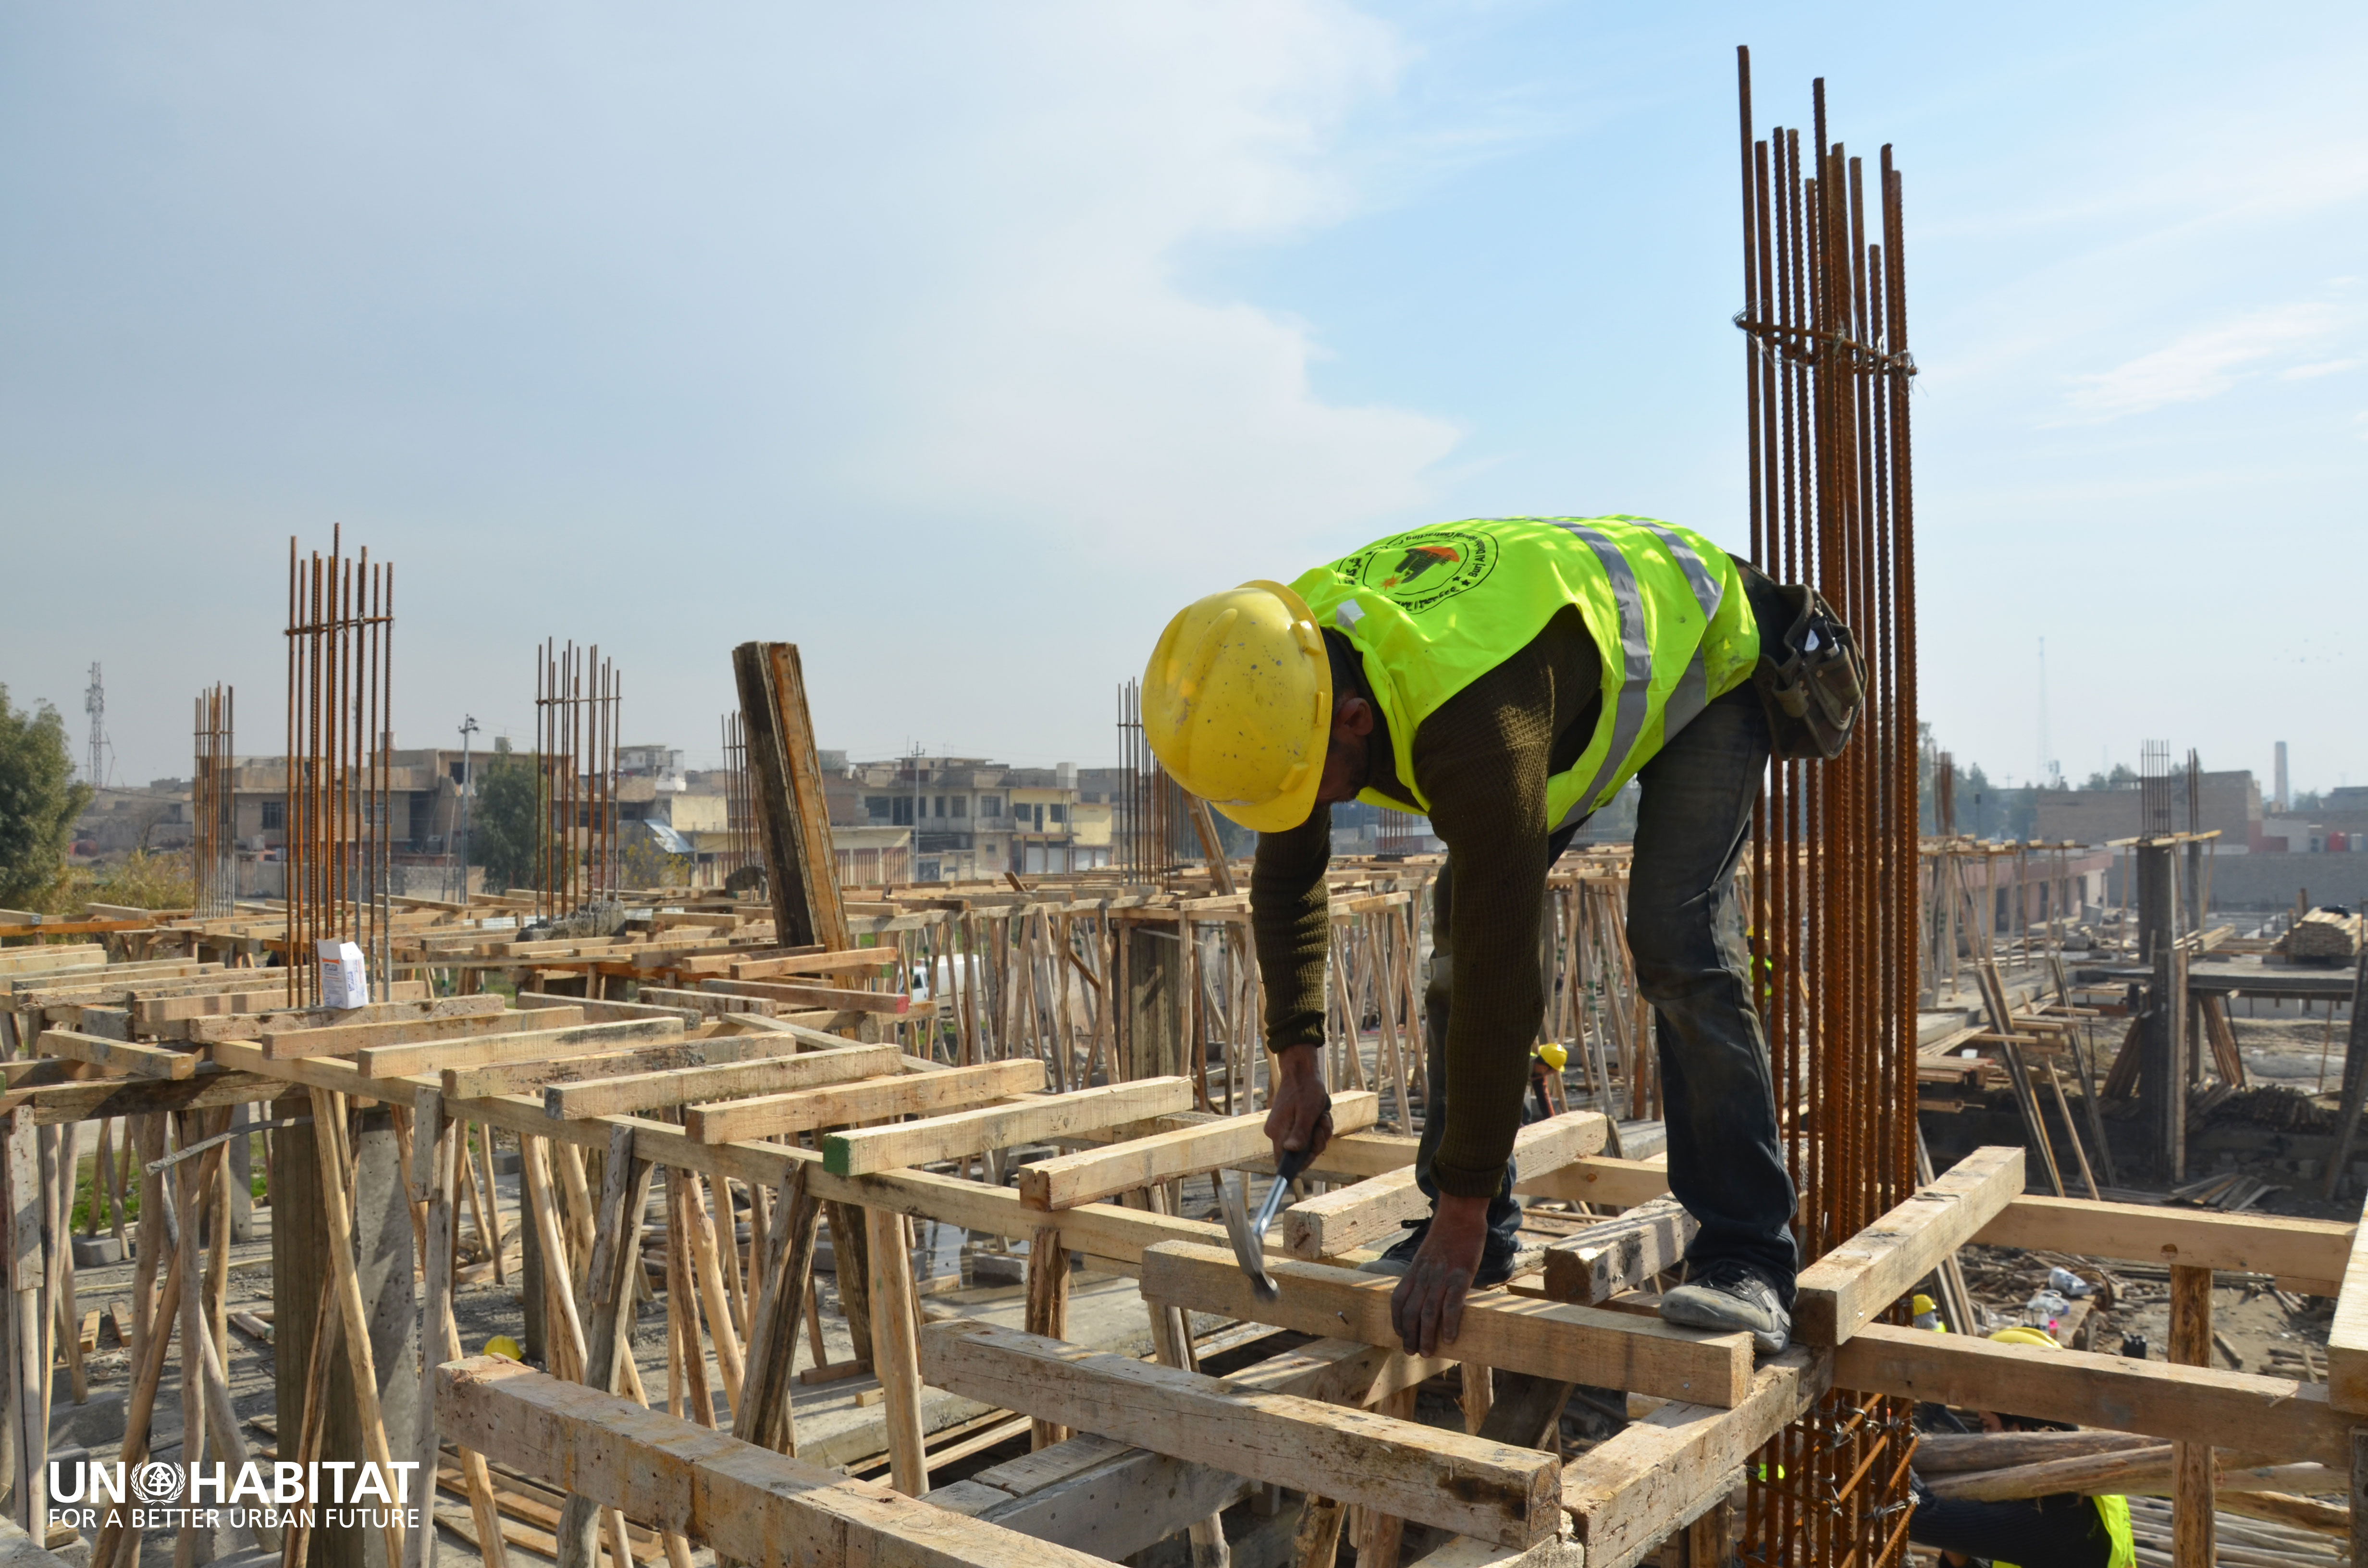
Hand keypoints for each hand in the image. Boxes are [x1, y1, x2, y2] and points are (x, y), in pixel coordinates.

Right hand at [1263, 1046, 1333, 1165]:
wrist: (1302, 1071)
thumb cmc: (1305, 1089)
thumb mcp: (1307, 1112)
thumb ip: (1299, 1133)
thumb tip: (1291, 1151)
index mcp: (1277, 1131)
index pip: (1282, 1161)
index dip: (1299, 1164)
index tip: (1313, 1154)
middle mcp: (1277, 1132)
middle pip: (1299, 1154)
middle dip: (1316, 1143)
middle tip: (1322, 1125)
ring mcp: (1285, 1128)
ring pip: (1307, 1144)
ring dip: (1320, 1133)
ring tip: (1322, 1116)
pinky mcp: (1292, 1124)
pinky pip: (1308, 1135)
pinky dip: (1318, 1127)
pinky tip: (1321, 1115)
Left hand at [1389, 1193, 1488, 1354]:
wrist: (1460, 1213)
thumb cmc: (1447, 1233)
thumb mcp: (1428, 1253)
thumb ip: (1425, 1272)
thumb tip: (1428, 1289)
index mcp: (1415, 1270)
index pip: (1398, 1300)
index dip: (1396, 1320)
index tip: (1399, 1335)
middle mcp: (1424, 1276)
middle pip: (1410, 1312)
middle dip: (1409, 1335)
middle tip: (1412, 1352)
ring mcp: (1441, 1277)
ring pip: (1428, 1313)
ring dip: (1426, 1337)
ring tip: (1428, 1353)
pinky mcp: (1460, 1276)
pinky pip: (1451, 1305)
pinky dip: (1449, 1324)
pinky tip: (1450, 1338)